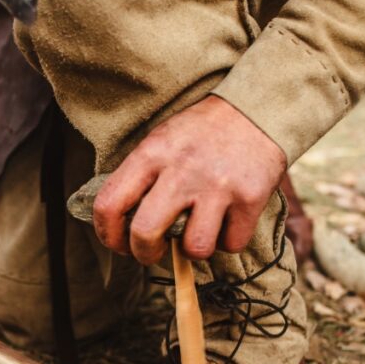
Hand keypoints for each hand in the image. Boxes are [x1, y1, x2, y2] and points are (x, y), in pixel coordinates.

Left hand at [93, 95, 286, 264]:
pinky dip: (228, 240)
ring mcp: (217, 185)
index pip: (109, 204)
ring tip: (197, 231)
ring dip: (193, 249)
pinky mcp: (250, 197)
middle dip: (144, 254)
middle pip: (145, 233)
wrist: (257, 109)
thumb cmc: (201, 133)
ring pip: (194, 248)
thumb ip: (141, 177)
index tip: (119, 244)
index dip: (108, 234)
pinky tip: (227, 222)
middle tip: (153, 252)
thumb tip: (122, 225)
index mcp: (151, 153)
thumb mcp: (162, 141)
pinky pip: (231, 244)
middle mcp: (181, 170)